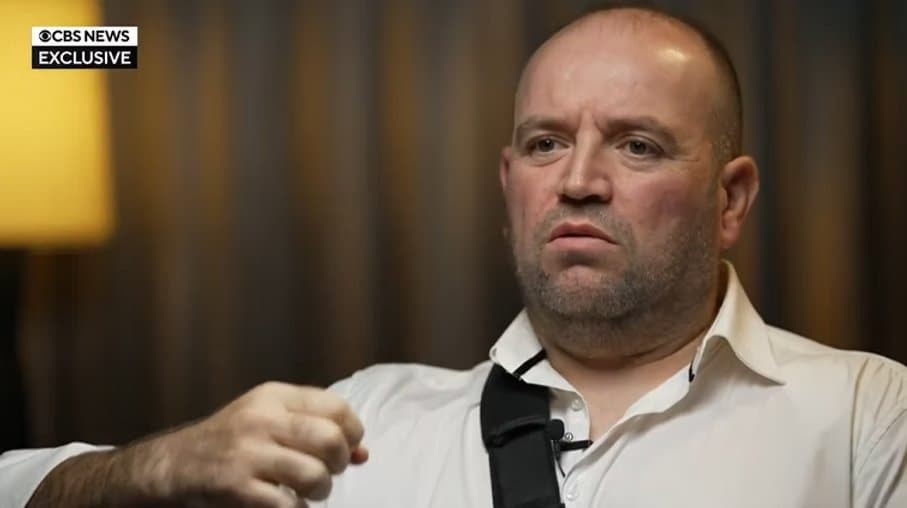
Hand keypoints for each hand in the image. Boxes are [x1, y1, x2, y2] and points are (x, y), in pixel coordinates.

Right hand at [127, 381, 366, 506]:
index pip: (336, 407)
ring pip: (314, 475)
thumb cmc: (233, 441)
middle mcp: (261, 419)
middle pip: (330, 440)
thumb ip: (315, 428)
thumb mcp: (270, 421)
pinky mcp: (236, 487)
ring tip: (309, 492)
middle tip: (327, 471)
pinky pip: (288, 505)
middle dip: (338, 463)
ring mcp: (247, 453)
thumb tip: (362, 453)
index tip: (347, 447)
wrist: (174, 464)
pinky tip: (287, 504)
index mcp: (274, 397)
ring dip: (321, 491)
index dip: (352, 431)